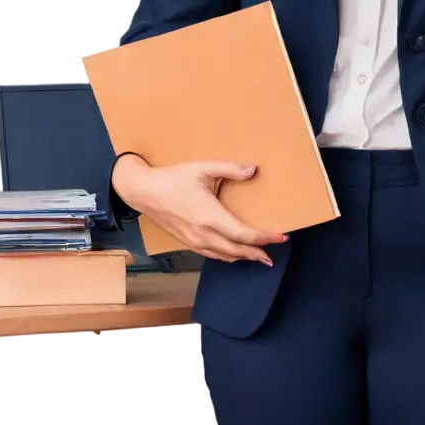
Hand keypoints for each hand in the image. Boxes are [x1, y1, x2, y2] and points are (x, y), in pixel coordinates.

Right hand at [112, 153, 286, 264]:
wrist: (143, 191)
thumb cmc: (173, 178)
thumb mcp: (203, 168)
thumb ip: (230, 169)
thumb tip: (253, 169)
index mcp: (209, 216)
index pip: (243, 234)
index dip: (264, 238)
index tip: (280, 237)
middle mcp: (203, 233)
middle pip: (236, 250)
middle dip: (257, 253)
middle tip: (274, 252)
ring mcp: (194, 240)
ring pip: (224, 255)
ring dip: (243, 257)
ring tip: (259, 256)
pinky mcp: (187, 242)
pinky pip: (212, 254)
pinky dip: (228, 256)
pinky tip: (234, 253)